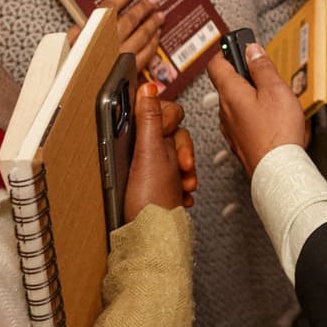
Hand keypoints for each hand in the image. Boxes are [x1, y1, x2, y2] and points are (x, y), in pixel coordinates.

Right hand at [70, 0, 164, 74]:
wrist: (78, 107)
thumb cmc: (70, 80)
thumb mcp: (65, 54)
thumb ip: (74, 39)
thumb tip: (79, 30)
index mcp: (92, 34)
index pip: (108, 8)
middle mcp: (110, 43)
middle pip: (131, 19)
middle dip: (143, 7)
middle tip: (153, 0)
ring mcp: (122, 56)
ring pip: (142, 35)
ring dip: (152, 24)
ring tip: (159, 15)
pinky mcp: (130, 70)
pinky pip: (147, 54)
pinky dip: (153, 43)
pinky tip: (156, 38)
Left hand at [124, 82, 196, 217]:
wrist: (157, 239)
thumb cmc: (149, 202)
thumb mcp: (150, 153)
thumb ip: (150, 118)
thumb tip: (147, 87)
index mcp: (138, 140)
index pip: (159, 111)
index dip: (170, 120)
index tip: (172, 134)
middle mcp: (144, 153)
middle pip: (174, 132)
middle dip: (184, 149)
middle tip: (181, 165)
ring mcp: (154, 170)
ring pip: (180, 154)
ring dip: (188, 169)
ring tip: (184, 183)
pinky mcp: (163, 186)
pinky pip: (180, 174)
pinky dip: (184, 184)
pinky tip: (182, 194)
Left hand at [206, 42, 307, 175]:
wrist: (277, 171)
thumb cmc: (277, 133)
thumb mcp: (276, 89)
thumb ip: (262, 67)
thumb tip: (252, 50)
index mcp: (230, 93)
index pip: (216, 64)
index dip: (226, 51)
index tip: (239, 46)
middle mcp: (224, 110)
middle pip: (227, 83)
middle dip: (245, 75)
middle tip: (266, 74)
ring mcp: (230, 128)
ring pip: (235, 103)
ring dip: (250, 96)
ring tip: (274, 100)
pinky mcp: (238, 142)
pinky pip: (242, 120)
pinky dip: (253, 114)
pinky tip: (271, 119)